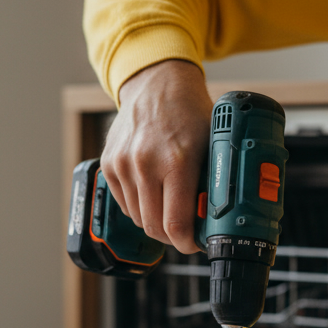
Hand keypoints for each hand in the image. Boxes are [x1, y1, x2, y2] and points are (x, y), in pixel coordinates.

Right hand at [101, 59, 212, 254]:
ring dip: (155, 221)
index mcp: (177, 161)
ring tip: (171, 210)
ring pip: (138, 218)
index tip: (195, 244)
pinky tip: (153, 195)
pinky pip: (124, 203)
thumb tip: (218, 218)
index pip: (176, 223)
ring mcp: (124, 164)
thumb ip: (213, 181)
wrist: (156, 83)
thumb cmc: (189, 112)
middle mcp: (146, 164)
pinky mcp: (109, 164)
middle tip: (186, 232)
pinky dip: (139, 207)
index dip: (187, 243)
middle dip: (173, 236)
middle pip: (155, 227)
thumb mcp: (212, 144)